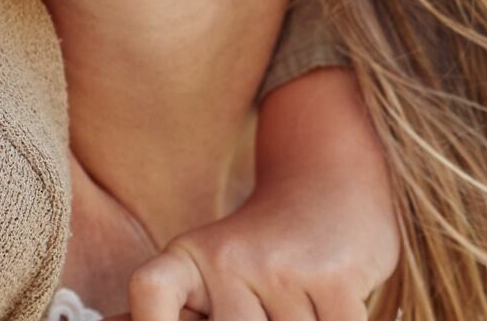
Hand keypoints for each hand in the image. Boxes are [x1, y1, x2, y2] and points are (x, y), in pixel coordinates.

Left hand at [111, 69, 398, 320]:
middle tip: (265, 305)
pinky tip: (330, 303)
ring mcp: (281, 267)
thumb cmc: (262, 249)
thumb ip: (177, 303)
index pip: (152, 290)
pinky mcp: (334, 276)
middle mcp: (228, 260)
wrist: (328, 182)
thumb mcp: (209, 268)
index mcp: (188, 261)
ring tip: (299, 302)